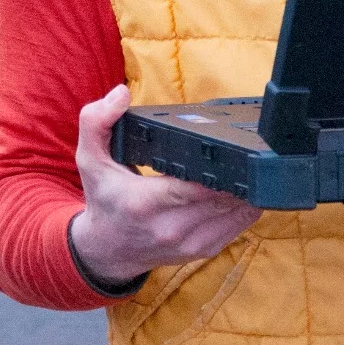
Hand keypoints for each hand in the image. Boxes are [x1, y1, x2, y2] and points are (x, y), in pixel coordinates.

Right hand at [69, 85, 262, 285]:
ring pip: (237, 212)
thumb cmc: (104, 198)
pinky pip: (239, 226)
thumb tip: (121, 94)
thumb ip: (96, 121)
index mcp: (143, 202)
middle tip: (252, 148)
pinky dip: (248, 205)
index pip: (192, 187)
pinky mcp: (204, 250)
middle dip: (241, 174)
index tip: (234, 149)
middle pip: (222, 198)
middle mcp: (169, 228)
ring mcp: (190, 243)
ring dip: (248, 189)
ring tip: (254, 164)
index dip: (218, 170)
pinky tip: (249, 187)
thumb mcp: (89, 158)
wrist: (108, 249)